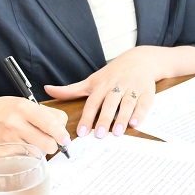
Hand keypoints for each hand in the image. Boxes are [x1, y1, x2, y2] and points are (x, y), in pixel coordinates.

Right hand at [0, 95, 71, 155]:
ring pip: (39, 153)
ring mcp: (9, 141)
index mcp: (24, 108)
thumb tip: (63, 131)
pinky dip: (28, 154)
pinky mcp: (4, 154)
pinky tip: (20, 145)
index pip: (52, 123)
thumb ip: (46, 114)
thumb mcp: (25, 103)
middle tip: (50, 140)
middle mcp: (16, 124)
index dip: (62, 133)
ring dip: (40, 149)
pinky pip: (26, 159)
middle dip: (53, 144)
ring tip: (32, 140)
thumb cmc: (5, 110)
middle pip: (49, 144)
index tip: (65, 138)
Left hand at [45, 46, 171, 136]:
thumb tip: (47, 90)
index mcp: (102, 85)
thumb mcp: (92, 80)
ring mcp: (132, 88)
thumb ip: (71, 89)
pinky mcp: (147, 91)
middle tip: (100, 135)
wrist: (141, 59)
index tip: (82, 132)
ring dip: (122, 118)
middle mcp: (116, 86)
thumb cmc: (113, 73)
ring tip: (118, 132)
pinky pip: (144, 103)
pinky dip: (140, 113)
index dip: (87, 117)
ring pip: (126, 103)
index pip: (92, 102)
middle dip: (104, 119)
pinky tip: (135, 123)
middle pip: (109, 103)